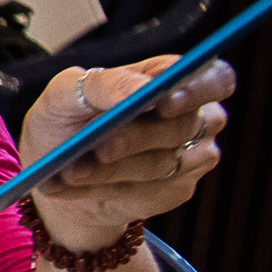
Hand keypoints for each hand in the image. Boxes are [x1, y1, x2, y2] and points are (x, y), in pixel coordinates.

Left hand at [22, 57, 233, 249]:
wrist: (56, 167)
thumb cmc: (68, 116)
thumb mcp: (68, 91)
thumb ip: (104, 82)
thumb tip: (142, 88)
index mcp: (175, 80)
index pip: (215, 79)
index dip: (198, 88)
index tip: (165, 100)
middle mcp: (195, 118)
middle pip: (182, 127)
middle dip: (134, 138)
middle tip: (99, 147)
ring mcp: (191, 157)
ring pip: (160, 164)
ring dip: (108, 170)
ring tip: (69, 170)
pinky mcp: (176, 191)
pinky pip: (143, 192)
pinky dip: (99, 188)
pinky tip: (68, 186)